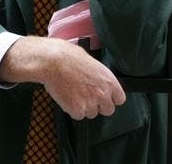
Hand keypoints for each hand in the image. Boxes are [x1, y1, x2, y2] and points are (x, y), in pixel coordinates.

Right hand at [0, 36, 125, 119]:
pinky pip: (77, 115)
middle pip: (107, 110)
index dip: (110, 98)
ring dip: (83, 107)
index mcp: (109, 80)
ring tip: (71, 93)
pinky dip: (71, 109)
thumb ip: (97, 75)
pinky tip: (65, 97)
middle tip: (85, 96)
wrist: (51, 61)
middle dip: (97, 105)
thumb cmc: (67, 56)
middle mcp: (103, 93)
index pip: (119, 99)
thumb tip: (95, 79)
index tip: (103, 97)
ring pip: (91, 114)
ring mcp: (91, 103)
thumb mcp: (89, 61)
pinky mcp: (77, 110)